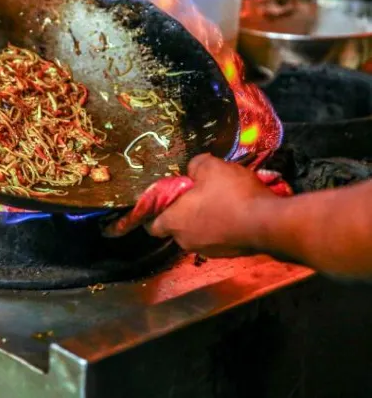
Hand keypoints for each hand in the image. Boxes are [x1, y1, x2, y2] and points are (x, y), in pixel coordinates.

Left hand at [147, 154, 280, 256]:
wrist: (269, 223)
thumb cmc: (232, 195)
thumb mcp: (211, 167)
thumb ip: (195, 165)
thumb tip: (193, 169)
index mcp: (174, 222)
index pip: (151, 225)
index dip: (153, 213)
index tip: (161, 201)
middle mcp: (186, 241)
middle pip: (175, 227)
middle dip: (182, 213)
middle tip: (194, 195)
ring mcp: (208, 250)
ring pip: (197, 233)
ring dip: (203, 220)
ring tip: (218, 201)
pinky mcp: (229, 254)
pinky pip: (217, 238)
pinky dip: (221, 227)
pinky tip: (234, 212)